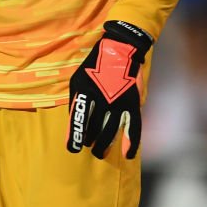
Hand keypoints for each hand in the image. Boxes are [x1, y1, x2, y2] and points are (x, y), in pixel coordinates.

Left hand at [66, 20, 151, 159]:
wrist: (118, 51)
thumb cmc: (93, 67)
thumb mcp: (77, 81)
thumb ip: (75, 102)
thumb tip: (72, 124)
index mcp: (85, 92)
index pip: (78, 119)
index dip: (75, 137)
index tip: (73, 149)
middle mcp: (102, 100)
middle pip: (95, 129)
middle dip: (90, 142)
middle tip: (89, 146)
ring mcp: (119, 102)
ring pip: (111, 132)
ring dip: (105, 145)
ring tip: (99, 152)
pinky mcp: (132, 104)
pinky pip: (133, 127)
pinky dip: (131, 143)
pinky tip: (127, 154)